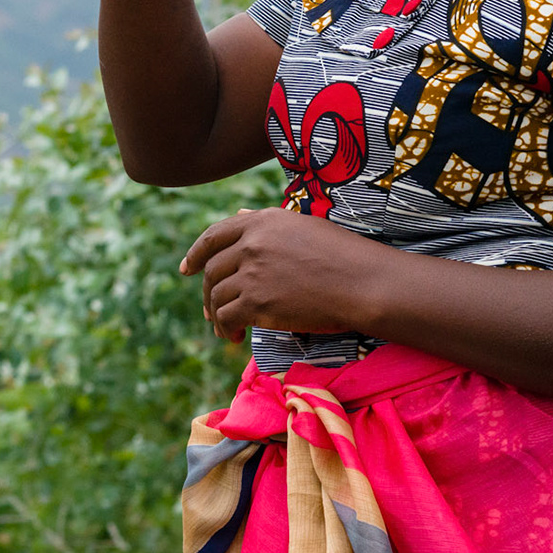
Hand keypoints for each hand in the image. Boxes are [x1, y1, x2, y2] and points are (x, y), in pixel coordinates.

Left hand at [180, 208, 379, 342]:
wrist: (365, 284)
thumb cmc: (343, 256)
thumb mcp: (302, 226)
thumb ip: (265, 224)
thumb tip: (237, 215)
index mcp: (262, 221)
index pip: (214, 236)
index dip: (196, 253)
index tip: (187, 269)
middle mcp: (251, 243)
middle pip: (212, 270)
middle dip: (207, 291)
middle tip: (209, 309)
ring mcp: (252, 272)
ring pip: (216, 295)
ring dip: (216, 315)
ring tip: (223, 329)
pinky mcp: (257, 302)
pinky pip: (227, 317)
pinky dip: (225, 329)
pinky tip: (232, 337)